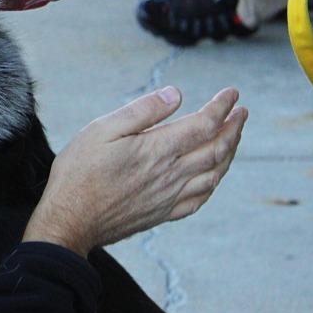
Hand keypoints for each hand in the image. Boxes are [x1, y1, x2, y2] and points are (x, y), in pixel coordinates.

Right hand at [23, 87, 246, 256]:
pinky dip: (214, 183)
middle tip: (241, 112)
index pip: (203, 124)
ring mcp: (170, 196)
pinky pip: (201, 198)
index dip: (222, 106)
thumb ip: (142, 111)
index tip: (231, 93)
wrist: (71, 219)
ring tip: (233, 139)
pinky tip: (213, 177)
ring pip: (214, 174)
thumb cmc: (80, 171)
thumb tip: (175, 94)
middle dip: (233, 128)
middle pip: (217, 149)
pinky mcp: (164, 213)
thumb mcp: (102, 130)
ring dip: (230, 153)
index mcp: (158, 149)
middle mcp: (171, 173)